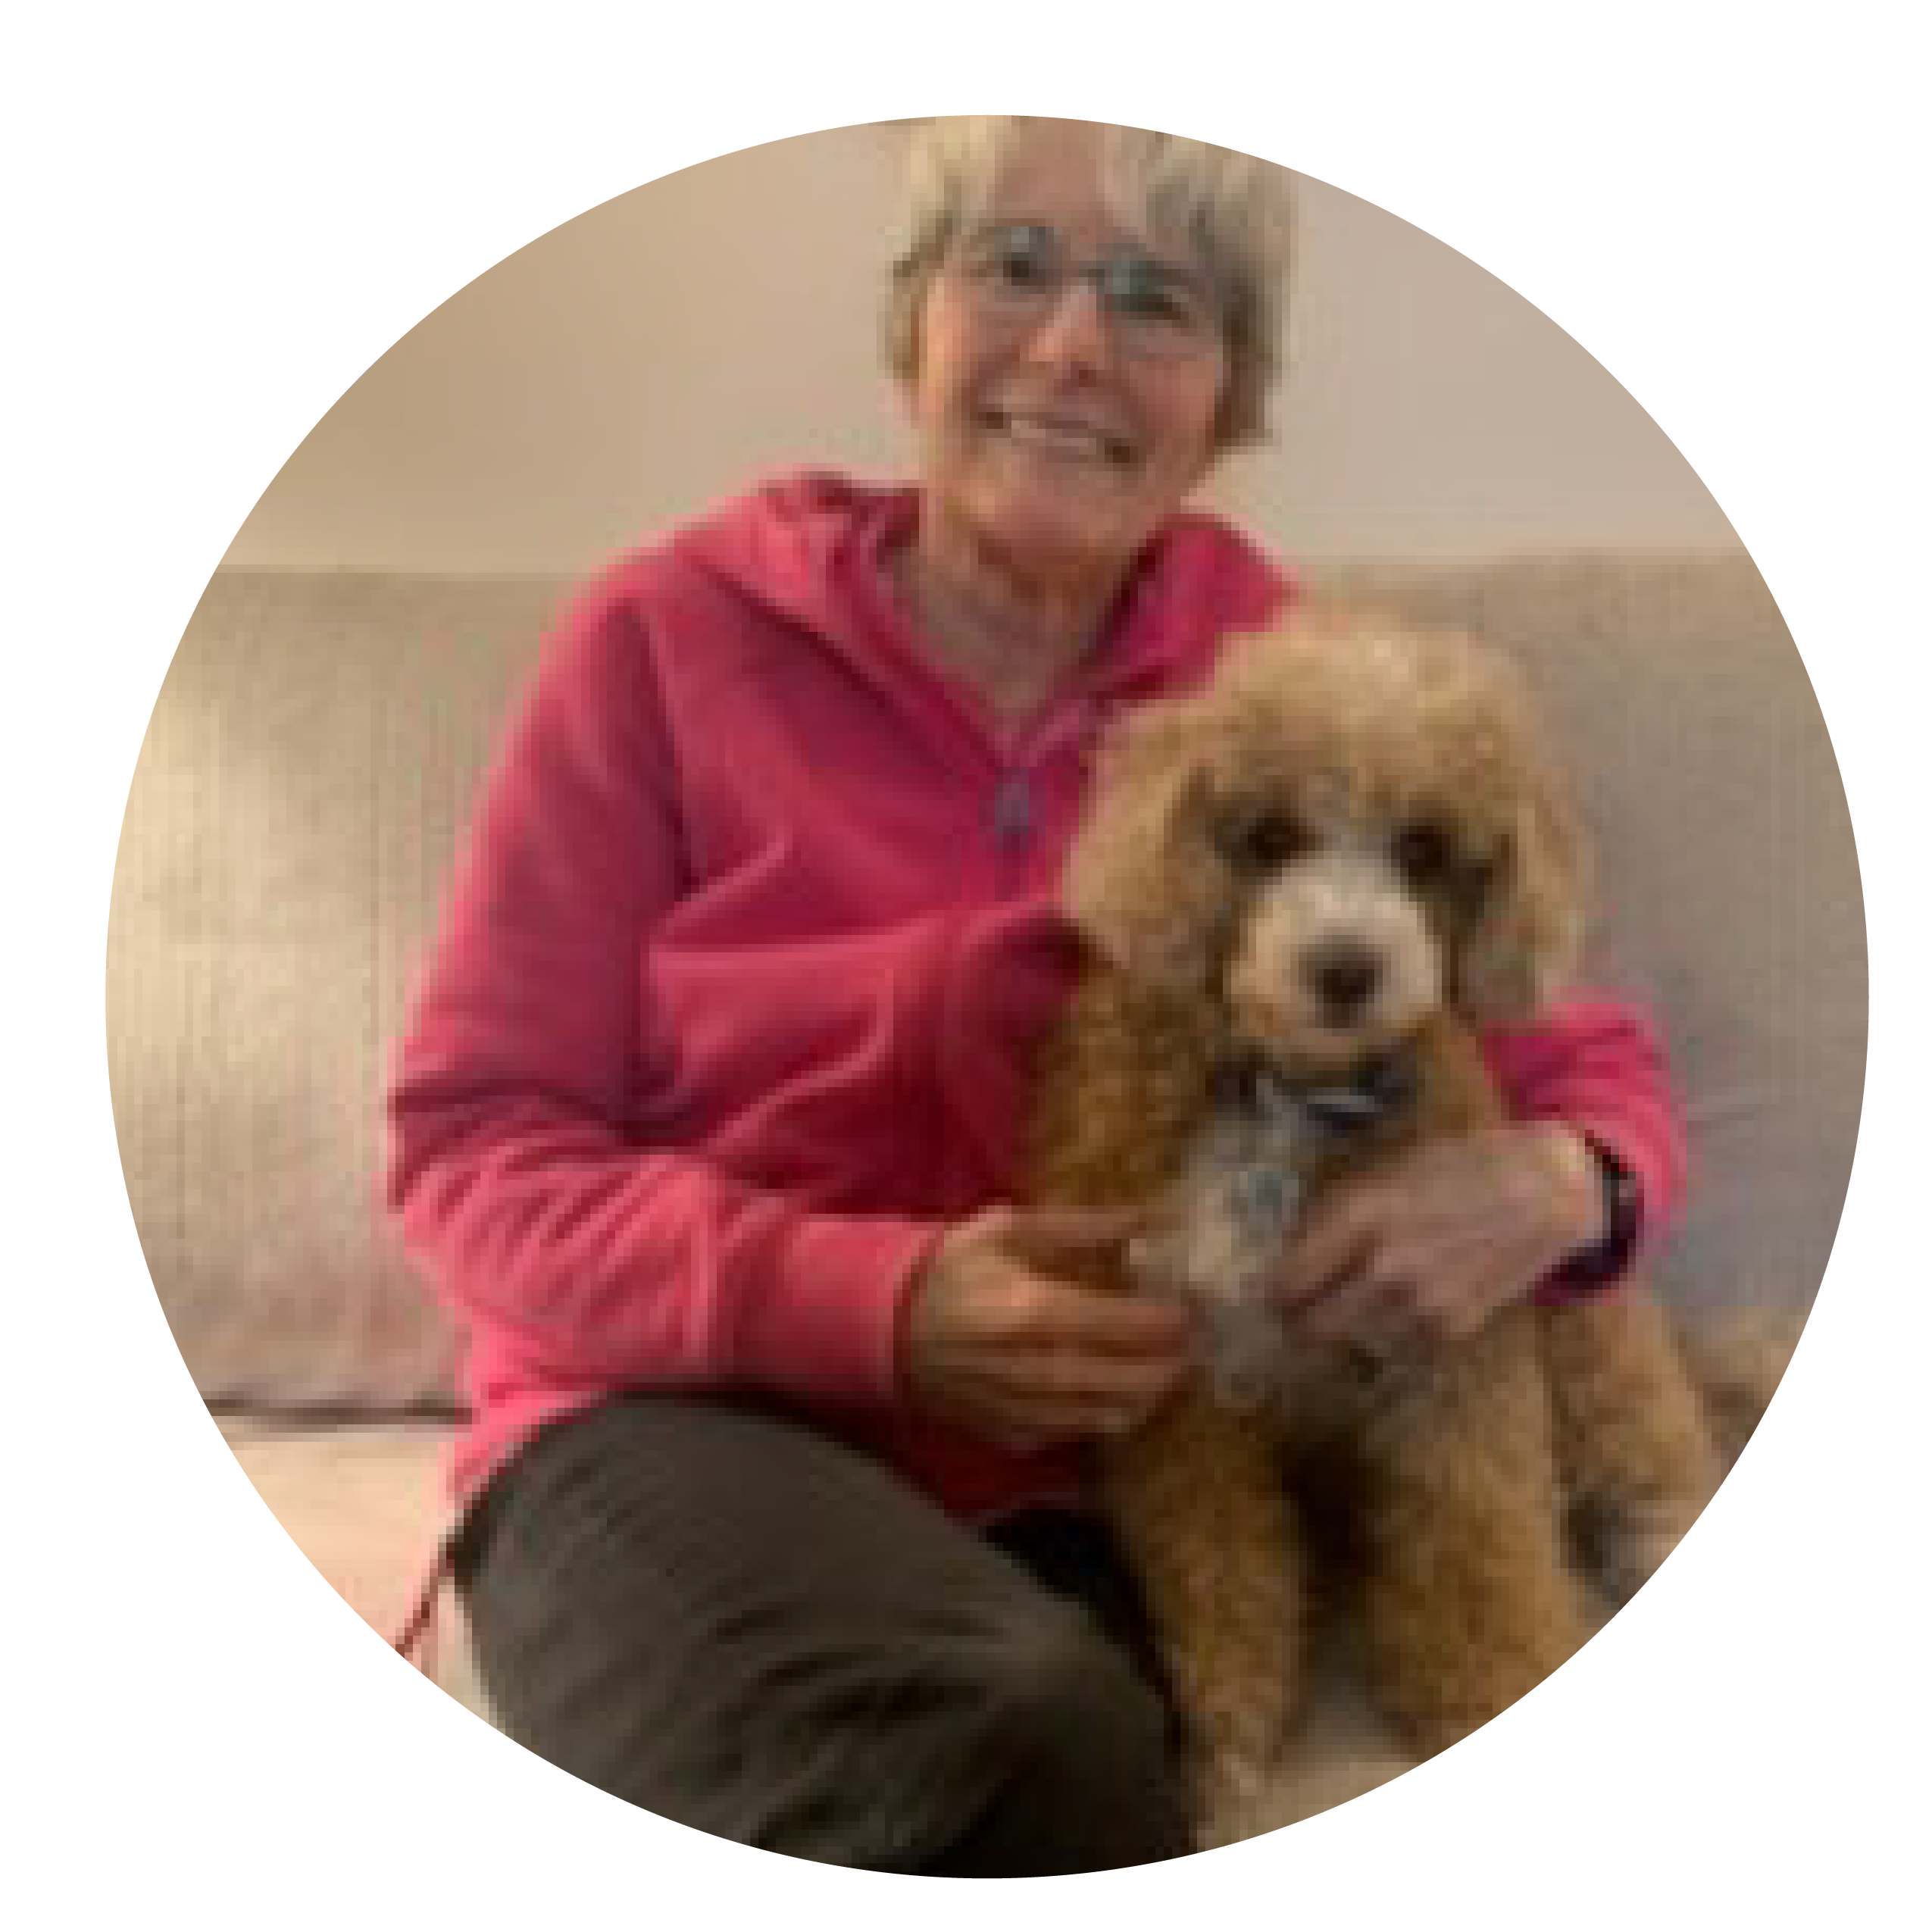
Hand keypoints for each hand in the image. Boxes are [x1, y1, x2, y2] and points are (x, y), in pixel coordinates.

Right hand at [900, 1205, 1197, 1453]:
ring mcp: (1021, 1410)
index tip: (1193, 1308)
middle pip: (1124, 1380)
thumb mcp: (1005, 1230)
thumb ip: (1077, 1227)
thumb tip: (1144, 1220)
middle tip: (1196, 1346)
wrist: (882, 1330)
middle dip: (1169, 1366)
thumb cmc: (949, 1271)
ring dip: (1148, 1396)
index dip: (1165, 1320)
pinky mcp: (1013, 1435)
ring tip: (1170, 1371)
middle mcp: (1030, 1369)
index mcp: (1029, 1310)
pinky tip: (1124, 1394)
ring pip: (1108, 1416)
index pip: (1119, 1324)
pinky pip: (1077, 1433)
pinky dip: (1109, 1416)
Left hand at [1274, 1123, 1602, 1355]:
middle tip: (1295, 1315)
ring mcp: (1420, 1305)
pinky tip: (1393, 1310)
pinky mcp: (1452, 1329)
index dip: (1274, 1292)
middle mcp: (1384, 1268)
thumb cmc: (1460, 1168)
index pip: (1287, 1282)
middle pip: (1311, 1327)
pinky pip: (1395, 1347)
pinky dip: (1384, 1335)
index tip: (1271, 1293)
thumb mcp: (1386, 1173)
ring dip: (1342, 1333)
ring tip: (1346, 1311)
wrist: (1548, 1190)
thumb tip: (1289, 1253)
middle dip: (1297, 1323)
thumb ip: (1336, 1214)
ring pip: (1351, 1343)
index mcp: (1360, 1217)